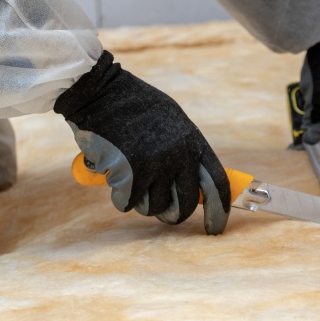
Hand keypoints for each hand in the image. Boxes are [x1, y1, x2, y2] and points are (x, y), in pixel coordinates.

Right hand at [54, 52, 230, 234]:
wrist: (100, 92)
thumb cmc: (135, 106)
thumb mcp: (172, 122)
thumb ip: (185, 152)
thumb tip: (198, 188)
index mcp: (194, 142)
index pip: (217, 184)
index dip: (219, 211)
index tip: (215, 228)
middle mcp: (180, 156)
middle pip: (185, 205)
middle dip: (173, 215)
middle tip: (164, 215)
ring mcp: (155, 166)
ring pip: (153, 208)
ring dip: (141, 201)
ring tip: (131, 178)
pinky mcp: (130, 175)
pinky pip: (127, 203)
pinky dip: (119, 195)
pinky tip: (113, 174)